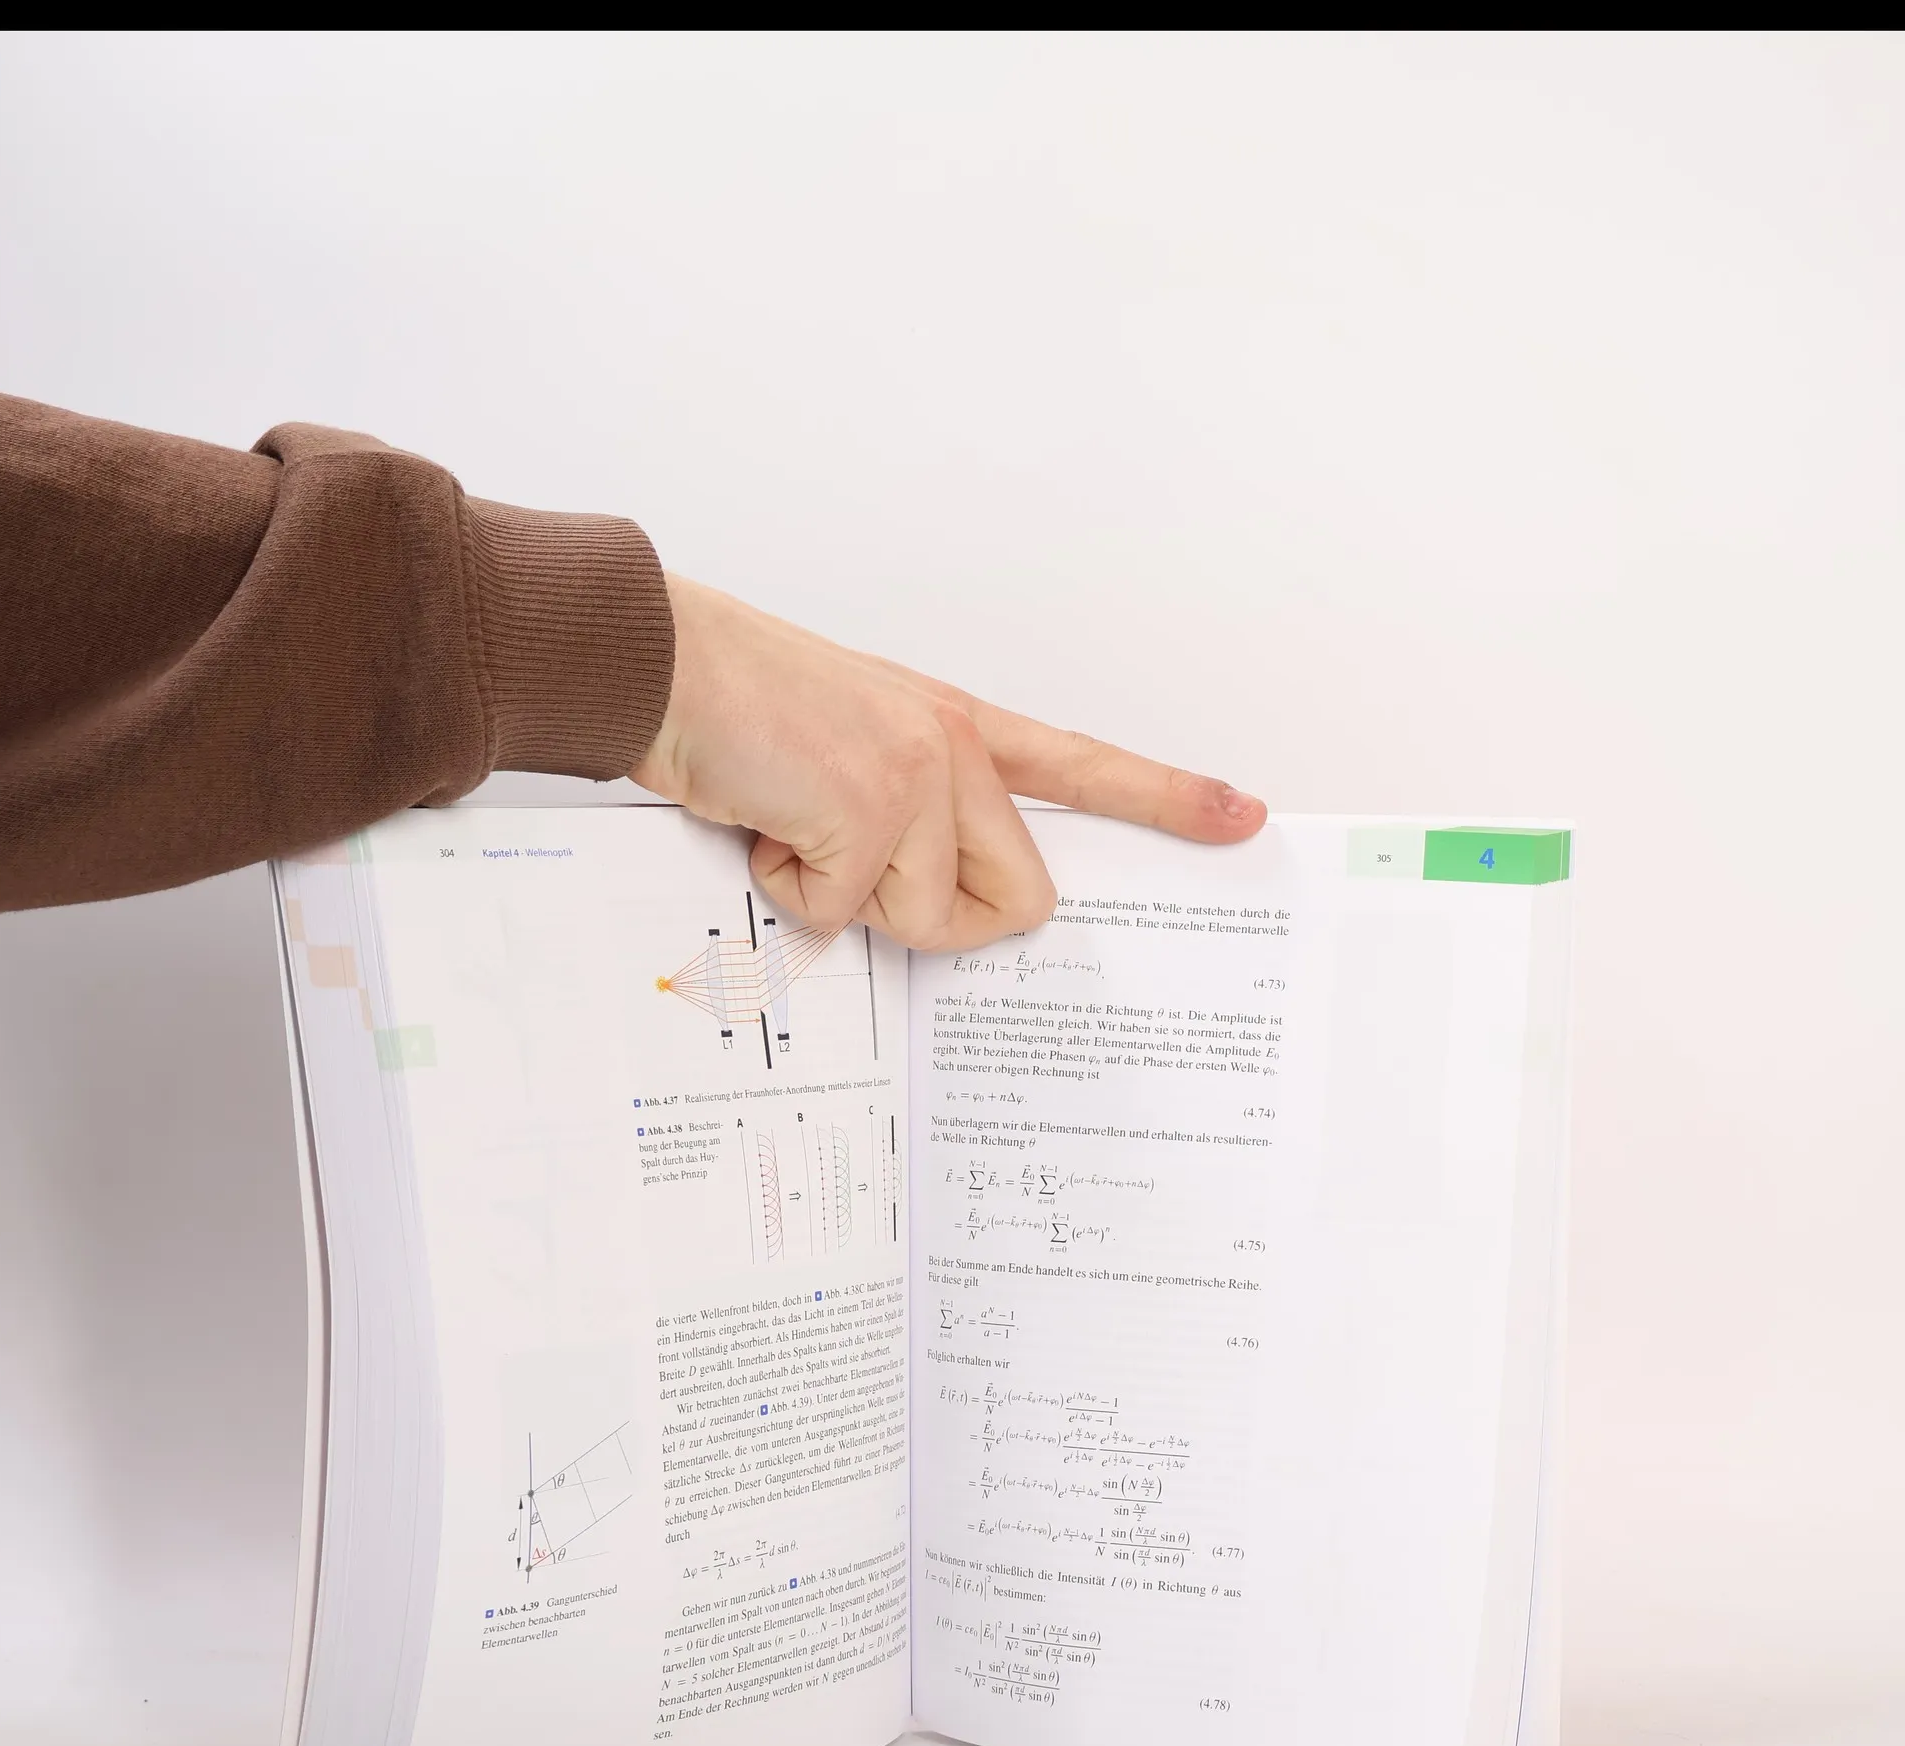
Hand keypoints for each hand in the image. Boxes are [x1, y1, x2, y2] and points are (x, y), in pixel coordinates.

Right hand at [632, 575, 1265, 952]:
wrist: (662, 663)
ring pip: (926, 921)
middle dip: (938, 919)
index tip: (1242, 817)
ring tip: (790, 824)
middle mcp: (954, 747)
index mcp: (955, 729)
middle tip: (855, 864)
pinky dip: (789, 892)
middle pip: (1018, 901)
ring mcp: (920, 775)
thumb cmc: (739, 707)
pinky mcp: (871, 807)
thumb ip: (910, 813)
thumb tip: (922, 903)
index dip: (1166, 798)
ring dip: (844, 901)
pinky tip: (761, 820)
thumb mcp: (847, 751)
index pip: (1080, 767)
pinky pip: (844, 916)